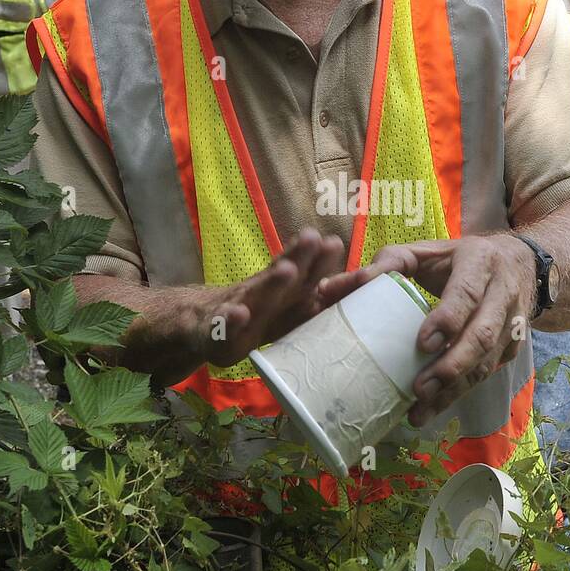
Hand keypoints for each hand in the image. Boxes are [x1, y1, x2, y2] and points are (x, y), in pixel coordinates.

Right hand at [196, 228, 344, 367]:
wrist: (204, 321)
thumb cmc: (258, 313)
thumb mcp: (289, 305)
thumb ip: (322, 294)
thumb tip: (365, 281)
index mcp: (284, 290)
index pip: (305, 272)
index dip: (320, 260)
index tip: (335, 244)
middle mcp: (263, 292)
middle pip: (283, 273)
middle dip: (298, 257)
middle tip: (313, 239)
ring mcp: (239, 308)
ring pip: (257, 293)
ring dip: (272, 282)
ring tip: (286, 270)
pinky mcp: (217, 331)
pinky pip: (224, 325)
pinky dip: (231, 320)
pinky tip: (239, 313)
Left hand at [317, 235, 536, 425]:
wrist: (518, 263)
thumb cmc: (456, 259)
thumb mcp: (423, 252)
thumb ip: (381, 266)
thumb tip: (327, 290)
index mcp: (480, 262)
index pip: (466, 293)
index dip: (447, 319)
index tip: (422, 344)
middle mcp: (503, 293)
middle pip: (481, 336)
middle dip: (451, 367)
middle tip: (418, 389)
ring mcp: (513, 324)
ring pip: (487, 363)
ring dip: (454, 390)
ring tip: (420, 410)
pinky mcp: (512, 348)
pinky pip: (486, 374)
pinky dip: (458, 394)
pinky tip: (432, 409)